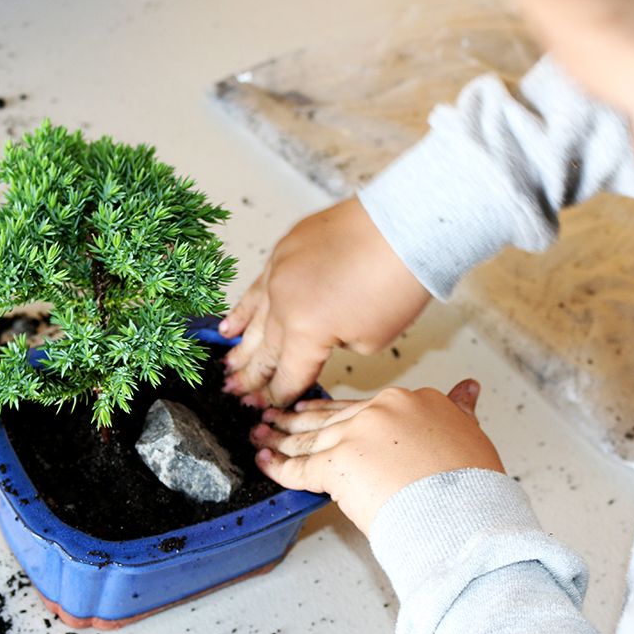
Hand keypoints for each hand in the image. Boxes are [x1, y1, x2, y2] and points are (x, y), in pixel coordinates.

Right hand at [220, 197, 430, 407]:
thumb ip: (335, 348)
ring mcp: (279, 273)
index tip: (267, 407)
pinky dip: (242, 309)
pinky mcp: (283, 250)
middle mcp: (284, 303)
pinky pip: (255, 287)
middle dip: (252, 377)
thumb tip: (318, 344)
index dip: (278, 396)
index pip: (287, 376)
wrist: (405, 226)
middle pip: (265, 351)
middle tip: (237, 394)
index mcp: (305, 331)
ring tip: (228, 368)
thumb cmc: (398, 281)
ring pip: (253, 320)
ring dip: (242, 348)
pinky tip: (229, 326)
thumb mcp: (371, 339)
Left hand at [249, 379, 505, 535]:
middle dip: (297, 419)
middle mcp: (380, 411)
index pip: (361, 405)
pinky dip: (278, 466)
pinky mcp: (337, 465)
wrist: (463, 513)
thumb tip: (469, 388)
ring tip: (260, 436)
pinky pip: (299, 466)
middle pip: (329, 416)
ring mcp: (356, 435)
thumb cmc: (471, 486)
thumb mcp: (470, 433)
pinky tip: (264, 463)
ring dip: (279, 437)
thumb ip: (459, 408)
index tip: (318, 411)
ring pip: (309, 436)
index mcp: (411, 400)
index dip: (335, 410)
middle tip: (273, 416)